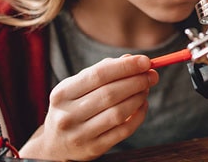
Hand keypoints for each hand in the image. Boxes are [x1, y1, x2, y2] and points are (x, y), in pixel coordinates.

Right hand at [19, 55, 157, 160]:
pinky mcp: (94, 148)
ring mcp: (81, 134)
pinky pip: (123, 131)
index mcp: (62, 93)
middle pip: (110, 93)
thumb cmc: (71, 108)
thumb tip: (131, 59)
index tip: (145, 61)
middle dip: (136, 81)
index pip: (98, 75)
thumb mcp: (76, 88)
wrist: (55, 145)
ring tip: (146, 89)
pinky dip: (138, 116)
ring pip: (118, 113)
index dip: (125, 66)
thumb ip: (102, 71)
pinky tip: (142, 105)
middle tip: (152, 75)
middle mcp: (68, 114)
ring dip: (138, 98)